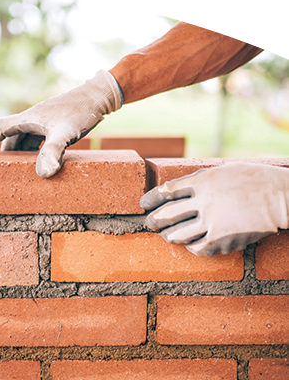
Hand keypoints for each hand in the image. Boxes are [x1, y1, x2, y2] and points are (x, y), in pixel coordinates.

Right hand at [0, 70, 121, 177]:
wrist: (98, 96)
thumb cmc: (81, 112)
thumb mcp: (65, 133)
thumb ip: (53, 152)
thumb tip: (43, 174)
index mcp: (29, 118)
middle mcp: (33, 118)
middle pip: (9, 135)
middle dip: (0, 150)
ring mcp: (44, 121)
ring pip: (23, 137)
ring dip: (17, 151)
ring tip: (15, 167)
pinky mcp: (55, 123)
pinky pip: (36, 138)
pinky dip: (32, 149)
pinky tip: (40, 158)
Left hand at [140, 162, 288, 256]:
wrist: (281, 197)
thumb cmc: (252, 179)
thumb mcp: (222, 170)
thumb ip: (199, 179)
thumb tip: (177, 188)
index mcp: (202, 181)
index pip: (166, 191)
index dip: (151, 199)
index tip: (143, 204)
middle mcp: (203, 202)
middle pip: (166, 215)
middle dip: (152, 221)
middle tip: (148, 223)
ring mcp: (213, 223)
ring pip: (177, 235)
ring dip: (168, 236)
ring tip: (166, 235)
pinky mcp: (223, 240)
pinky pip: (197, 248)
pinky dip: (190, 247)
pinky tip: (190, 244)